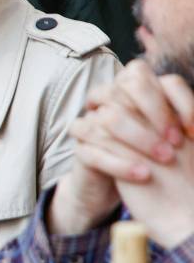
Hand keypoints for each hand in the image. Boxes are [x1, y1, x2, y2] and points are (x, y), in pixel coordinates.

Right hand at [49, 61, 193, 235]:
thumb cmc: (156, 156)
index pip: (145, 74)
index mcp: (128, 90)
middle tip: (177, 141)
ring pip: (107, 117)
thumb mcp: (169, 134)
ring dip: (140, 137)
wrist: (129, 189)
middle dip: (157, 112)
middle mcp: (105, 101)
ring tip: (165, 158)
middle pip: (125, 87)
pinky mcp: (80, 150)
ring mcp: (89, 123)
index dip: (173, 97)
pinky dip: (120, 163)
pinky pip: (94, 150)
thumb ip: (177, 118)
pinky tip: (144, 174)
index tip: (193, 129)